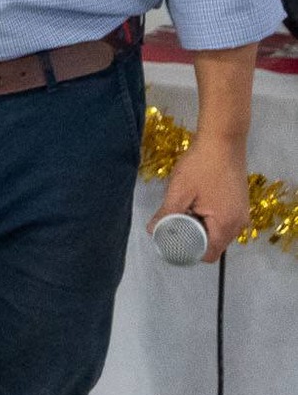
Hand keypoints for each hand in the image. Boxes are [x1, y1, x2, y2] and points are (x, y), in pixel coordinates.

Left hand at [152, 133, 249, 260]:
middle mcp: (239, 224)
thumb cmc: (200, 166)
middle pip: (214, 244)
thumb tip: (153, 231)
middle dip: (193, 238)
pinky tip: (195, 203)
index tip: (172, 242)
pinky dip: (208, 218)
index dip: (190, 252)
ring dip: (200, 226)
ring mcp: (241, 213)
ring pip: (217, 232)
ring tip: (183, 211)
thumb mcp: (179, 192)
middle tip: (175, 224)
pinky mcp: (239, 204)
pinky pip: (223, 221)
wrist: (223, 141)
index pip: (209, 254)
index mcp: (226, 225)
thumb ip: (167, 214)